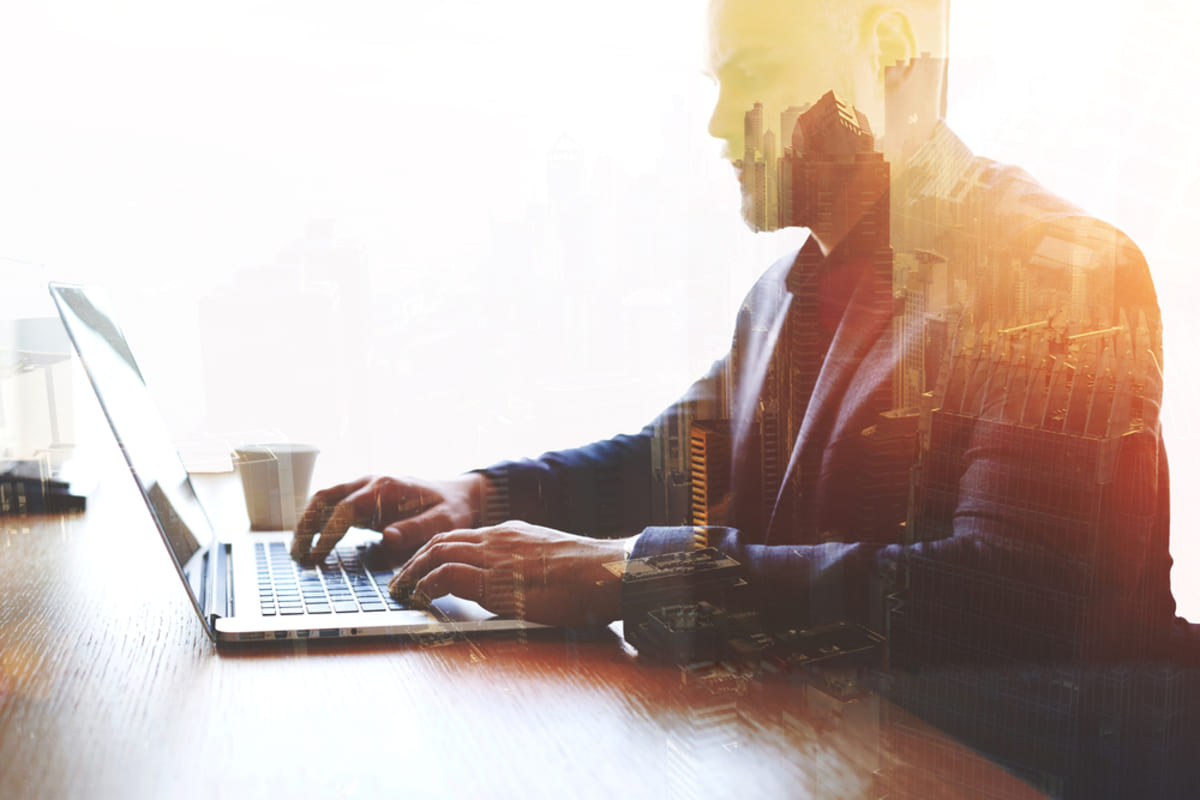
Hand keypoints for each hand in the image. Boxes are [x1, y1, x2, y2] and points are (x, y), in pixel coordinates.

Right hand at [290, 473, 488, 565]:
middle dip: (306, 525)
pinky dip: (319, 521)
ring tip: (298, 552)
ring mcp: (366, 489)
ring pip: (324, 499)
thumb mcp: (444, 522)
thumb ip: (417, 529)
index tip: (317, 556)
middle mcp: (371, 483)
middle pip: (325, 497)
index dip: (327, 533)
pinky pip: (334, 506)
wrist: (460, 495)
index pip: (345, 508)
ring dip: (307, 522)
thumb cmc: (453, 509)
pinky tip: (313, 544)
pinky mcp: (365, 499)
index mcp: (386, 488)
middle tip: (297, 555)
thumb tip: (387, 537)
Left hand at [390, 521, 630, 625]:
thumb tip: (515, 591)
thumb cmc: (590, 577)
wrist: (606, 572)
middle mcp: (498, 539)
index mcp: (511, 534)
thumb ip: (527, 570)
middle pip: (441, 541)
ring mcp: (494, 555)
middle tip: (401, 581)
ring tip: (401, 592)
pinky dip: (425, 586)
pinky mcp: (493, 579)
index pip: (462, 537)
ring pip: (436, 553)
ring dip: (412, 573)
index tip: (423, 568)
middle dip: (415, 560)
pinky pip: (446, 576)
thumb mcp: (551, 565)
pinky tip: (419, 599)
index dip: (436, 552)